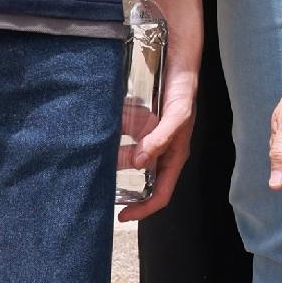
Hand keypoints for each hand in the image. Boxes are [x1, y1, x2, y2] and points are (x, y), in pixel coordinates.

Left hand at [119, 36, 201, 220]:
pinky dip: (114, 135)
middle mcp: (161, 152)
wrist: (178, 66)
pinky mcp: (141, 125)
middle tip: (101, 179)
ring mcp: (150, 139)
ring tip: (97, 154)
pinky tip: (103, 129)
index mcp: (174, 158)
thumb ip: (160, 140)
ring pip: (129, 156)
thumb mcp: (176, 117)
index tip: (123, 216)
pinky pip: (125, 136)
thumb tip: (140, 164)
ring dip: (115, 157)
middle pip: (140, 177)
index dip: (144, 209)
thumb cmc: (184, 93)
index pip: (161, 194)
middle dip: (122, 181)